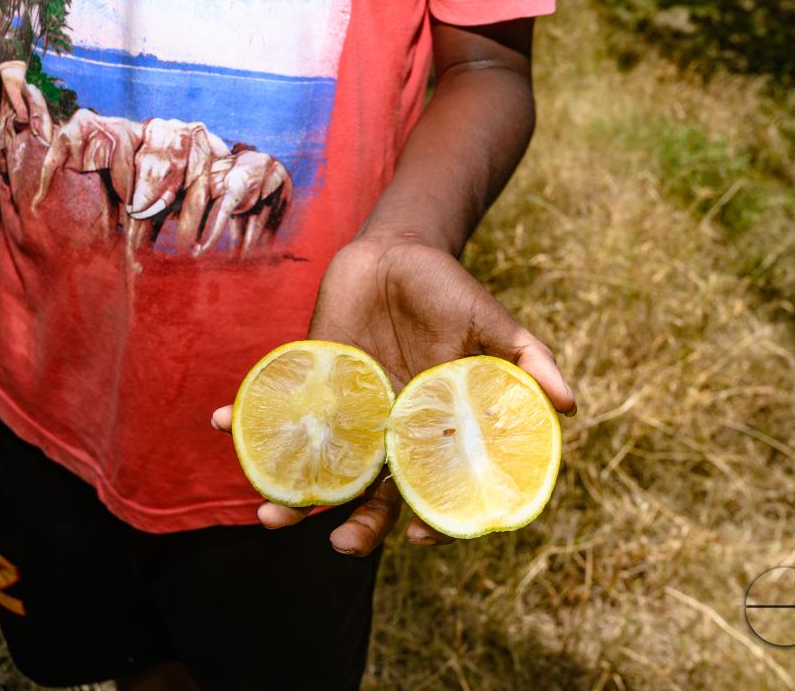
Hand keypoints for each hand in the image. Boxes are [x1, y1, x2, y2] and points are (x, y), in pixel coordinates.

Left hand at [211, 235, 574, 554]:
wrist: (395, 249)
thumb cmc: (448, 288)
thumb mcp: (491, 322)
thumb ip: (524, 361)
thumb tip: (571, 404)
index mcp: (427, 428)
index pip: (427, 488)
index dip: (426, 518)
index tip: (417, 538)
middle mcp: (384, 430)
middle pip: (369, 493)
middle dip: (354, 525)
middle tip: (338, 544)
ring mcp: (343, 409)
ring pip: (317, 466)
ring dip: (291, 493)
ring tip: (268, 514)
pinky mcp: (309, 381)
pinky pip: (275, 409)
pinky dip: (245, 418)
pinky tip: (223, 424)